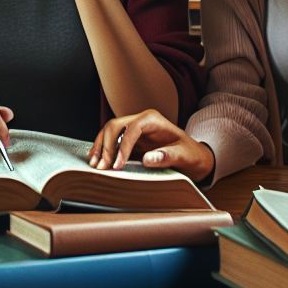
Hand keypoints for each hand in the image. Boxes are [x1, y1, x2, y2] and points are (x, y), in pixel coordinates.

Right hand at [87, 109, 214, 183]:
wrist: (193, 158)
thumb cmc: (191, 155)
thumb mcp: (185, 156)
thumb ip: (168, 156)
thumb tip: (148, 158)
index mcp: (153, 119)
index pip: (132, 128)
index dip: (122, 146)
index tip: (118, 165)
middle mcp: (140, 120)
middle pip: (115, 126)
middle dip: (106, 146)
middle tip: (102, 167)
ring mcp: (133, 129)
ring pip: (109, 132)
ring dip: (100, 148)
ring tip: (94, 165)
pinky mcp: (129, 140)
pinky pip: (111, 142)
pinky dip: (102, 150)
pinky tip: (96, 160)